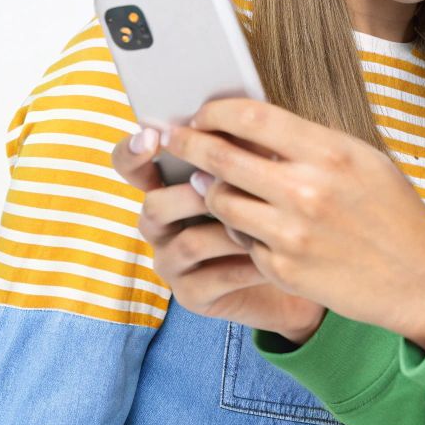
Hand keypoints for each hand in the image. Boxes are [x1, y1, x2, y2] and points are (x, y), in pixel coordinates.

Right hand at [113, 126, 324, 342]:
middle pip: (153, 206)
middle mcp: (160, 225)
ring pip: (187, 242)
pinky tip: (270, 255)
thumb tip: (237, 128)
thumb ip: (238, 150)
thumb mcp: (255, 174)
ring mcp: (172, 262)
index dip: (132, 151)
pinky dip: (245, 264)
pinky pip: (214, 277)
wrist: (295, 272)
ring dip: (227, 229)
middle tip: (220, 185)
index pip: (130, 164)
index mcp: (165, 185)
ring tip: (263, 222)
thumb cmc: (272, 210)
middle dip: (189, 195)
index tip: (151, 137)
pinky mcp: (191, 296)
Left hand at [168, 99, 424, 350]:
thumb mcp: (362, 161)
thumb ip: (308, 144)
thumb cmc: (393, 213)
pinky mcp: (282, 269)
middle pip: (221, 156)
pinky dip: (237, 229)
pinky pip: (239, 239)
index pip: (251, 116)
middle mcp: (306, 191)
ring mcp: (291, 234)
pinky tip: (247, 224)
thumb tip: (252, 126)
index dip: (215, 111)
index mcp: (329, 153)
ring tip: (209, 183)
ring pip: (219, 200)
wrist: (420, 279)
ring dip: (208, 190)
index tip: (201, 112)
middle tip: (174, 139)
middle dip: (188, 144)